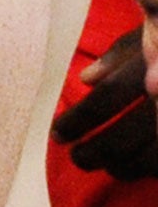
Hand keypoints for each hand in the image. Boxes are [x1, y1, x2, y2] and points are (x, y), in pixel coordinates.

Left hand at [52, 28, 157, 178]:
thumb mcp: (148, 36)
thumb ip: (119, 57)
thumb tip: (87, 80)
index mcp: (150, 66)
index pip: (106, 99)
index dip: (77, 121)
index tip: (57, 134)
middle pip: (123, 137)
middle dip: (93, 152)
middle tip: (75, 157)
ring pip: (149, 159)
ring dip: (120, 166)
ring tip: (103, 165)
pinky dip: (149, 170)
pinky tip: (136, 169)